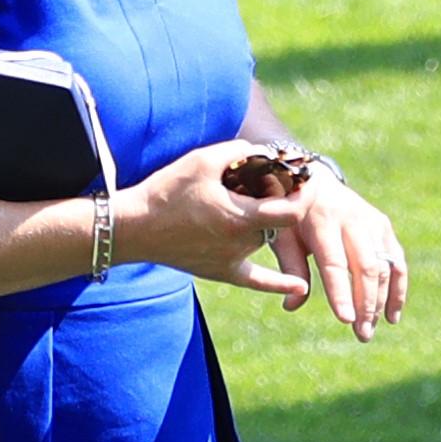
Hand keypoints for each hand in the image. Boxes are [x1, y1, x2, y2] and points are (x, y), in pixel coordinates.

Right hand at [113, 140, 310, 298]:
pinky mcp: (220, 271)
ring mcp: (232, 260)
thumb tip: (265, 153)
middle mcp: (241, 243)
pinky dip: (279, 283)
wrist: (133, 228)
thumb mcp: (203, 160)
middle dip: (279, 199)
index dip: (305, 193)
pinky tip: (299, 289)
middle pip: (278, 221)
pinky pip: (256, 280)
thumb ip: (241, 152)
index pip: (293, 210)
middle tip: (263, 178)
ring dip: (264, 220)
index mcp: (240, 217)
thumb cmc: (167, 192)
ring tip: (241, 197)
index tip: (307, 177)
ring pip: (264, 237)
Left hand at [270, 177, 409, 342]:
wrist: (313, 179)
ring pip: (384, 266)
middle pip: (366, 266)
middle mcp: (351, 218)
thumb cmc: (291, 216)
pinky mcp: (383, 226)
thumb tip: (291, 306)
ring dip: (381, 302)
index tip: (346, 320)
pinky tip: (392, 316)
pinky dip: (398, 289)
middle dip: (366, 304)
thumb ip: (290, 270)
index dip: (341, 292)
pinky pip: (397, 261)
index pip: (334, 262)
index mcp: (321, 220)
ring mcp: (371, 221)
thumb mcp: (282, 237)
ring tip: (370, 331)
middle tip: (361, 335)